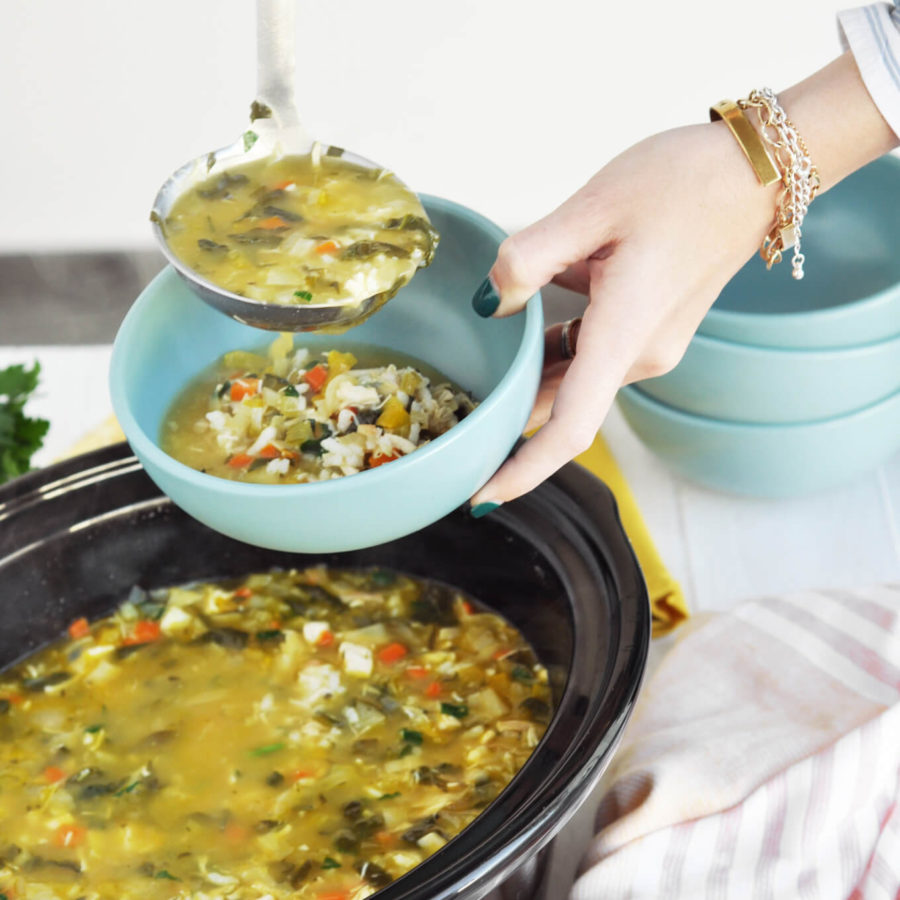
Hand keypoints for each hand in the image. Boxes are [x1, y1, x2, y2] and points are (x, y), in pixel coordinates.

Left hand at [469, 120, 775, 510]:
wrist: (758, 171)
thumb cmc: (684, 182)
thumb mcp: (595, 207)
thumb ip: (529, 258)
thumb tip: (490, 302)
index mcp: (625, 335)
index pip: (569, 429)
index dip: (521, 471)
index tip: (480, 499)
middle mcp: (640, 354)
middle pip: (562, 405)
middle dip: (509, 422)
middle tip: (454, 425)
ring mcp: (650, 344)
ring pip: (574, 377)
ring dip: (531, 380)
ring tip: (476, 377)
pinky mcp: (652, 328)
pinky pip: (592, 352)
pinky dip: (556, 350)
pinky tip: (526, 324)